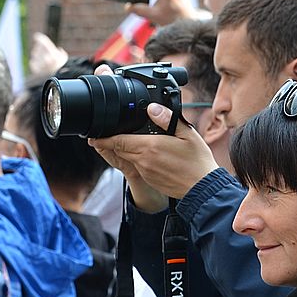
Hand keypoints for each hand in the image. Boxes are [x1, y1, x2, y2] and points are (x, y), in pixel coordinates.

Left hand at [28, 32, 68, 76]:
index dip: (39, 38)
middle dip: (40, 47)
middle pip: (38, 47)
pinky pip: (32, 61)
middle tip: (43, 50)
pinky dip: (35, 62)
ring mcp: (40, 64)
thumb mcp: (64, 59)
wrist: (56, 83)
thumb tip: (58, 49)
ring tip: (42, 58)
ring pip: (34, 53)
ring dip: (37, 54)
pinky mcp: (35, 69)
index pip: (44, 42)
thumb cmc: (61, 70)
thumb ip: (60, 52)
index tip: (36, 36)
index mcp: (54, 55)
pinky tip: (39, 64)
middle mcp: (46, 59)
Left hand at [90, 102, 217, 211]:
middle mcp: (143, 160)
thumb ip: (167, 119)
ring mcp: (146, 171)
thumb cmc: (197, 161)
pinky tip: (148, 153)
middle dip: (113, 141)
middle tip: (109, 133)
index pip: (118, 141)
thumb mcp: (187, 134)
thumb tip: (152, 108)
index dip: (104, 138)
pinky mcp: (150, 179)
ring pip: (128, 158)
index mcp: (149, 147)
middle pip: (119, 149)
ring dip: (125, 149)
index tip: (94, 135)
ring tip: (130, 140)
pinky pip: (137, 166)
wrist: (202, 188)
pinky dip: (137, 158)